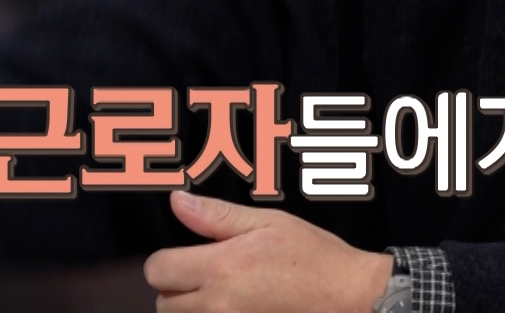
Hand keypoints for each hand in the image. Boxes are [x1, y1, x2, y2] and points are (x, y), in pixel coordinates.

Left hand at [144, 192, 393, 311]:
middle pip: (163, 301)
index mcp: (222, 268)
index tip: (186, 252)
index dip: (167, 258)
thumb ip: (216, 216)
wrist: (347, 295)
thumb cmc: (313, 257)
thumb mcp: (267, 222)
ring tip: (223, 288)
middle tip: (207, 270)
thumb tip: (178, 203)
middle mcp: (219, 304)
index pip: (157, 270)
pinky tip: (235, 303)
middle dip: (176, 285)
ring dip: (190, 306)